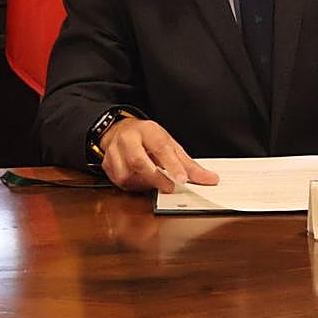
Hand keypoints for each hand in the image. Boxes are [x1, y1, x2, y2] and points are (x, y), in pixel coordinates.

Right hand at [99, 118, 219, 192]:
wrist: (119, 131)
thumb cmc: (147, 139)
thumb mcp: (169, 145)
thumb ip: (189, 164)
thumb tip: (211, 179)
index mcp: (147, 130)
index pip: (160, 147)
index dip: (172, 165)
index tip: (183, 179)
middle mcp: (128, 138)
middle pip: (138, 161)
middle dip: (156, 178)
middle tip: (170, 188)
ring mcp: (114, 151)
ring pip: (126, 174)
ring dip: (143, 183)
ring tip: (153, 182)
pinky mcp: (107, 163)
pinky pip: (119, 181)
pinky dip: (132, 185)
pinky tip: (139, 181)